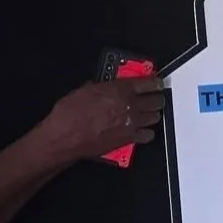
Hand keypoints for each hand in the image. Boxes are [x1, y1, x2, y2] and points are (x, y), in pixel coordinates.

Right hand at [43, 76, 166, 160]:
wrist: (65, 138)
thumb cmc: (70, 115)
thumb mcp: (85, 90)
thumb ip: (103, 86)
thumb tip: (107, 85)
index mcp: (120, 90)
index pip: (149, 83)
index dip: (155, 82)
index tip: (156, 82)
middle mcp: (130, 106)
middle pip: (156, 100)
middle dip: (156, 97)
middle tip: (153, 97)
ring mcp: (131, 124)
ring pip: (155, 117)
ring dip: (152, 113)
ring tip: (148, 112)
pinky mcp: (129, 140)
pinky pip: (148, 135)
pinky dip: (147, 132)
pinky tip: (142, 129)